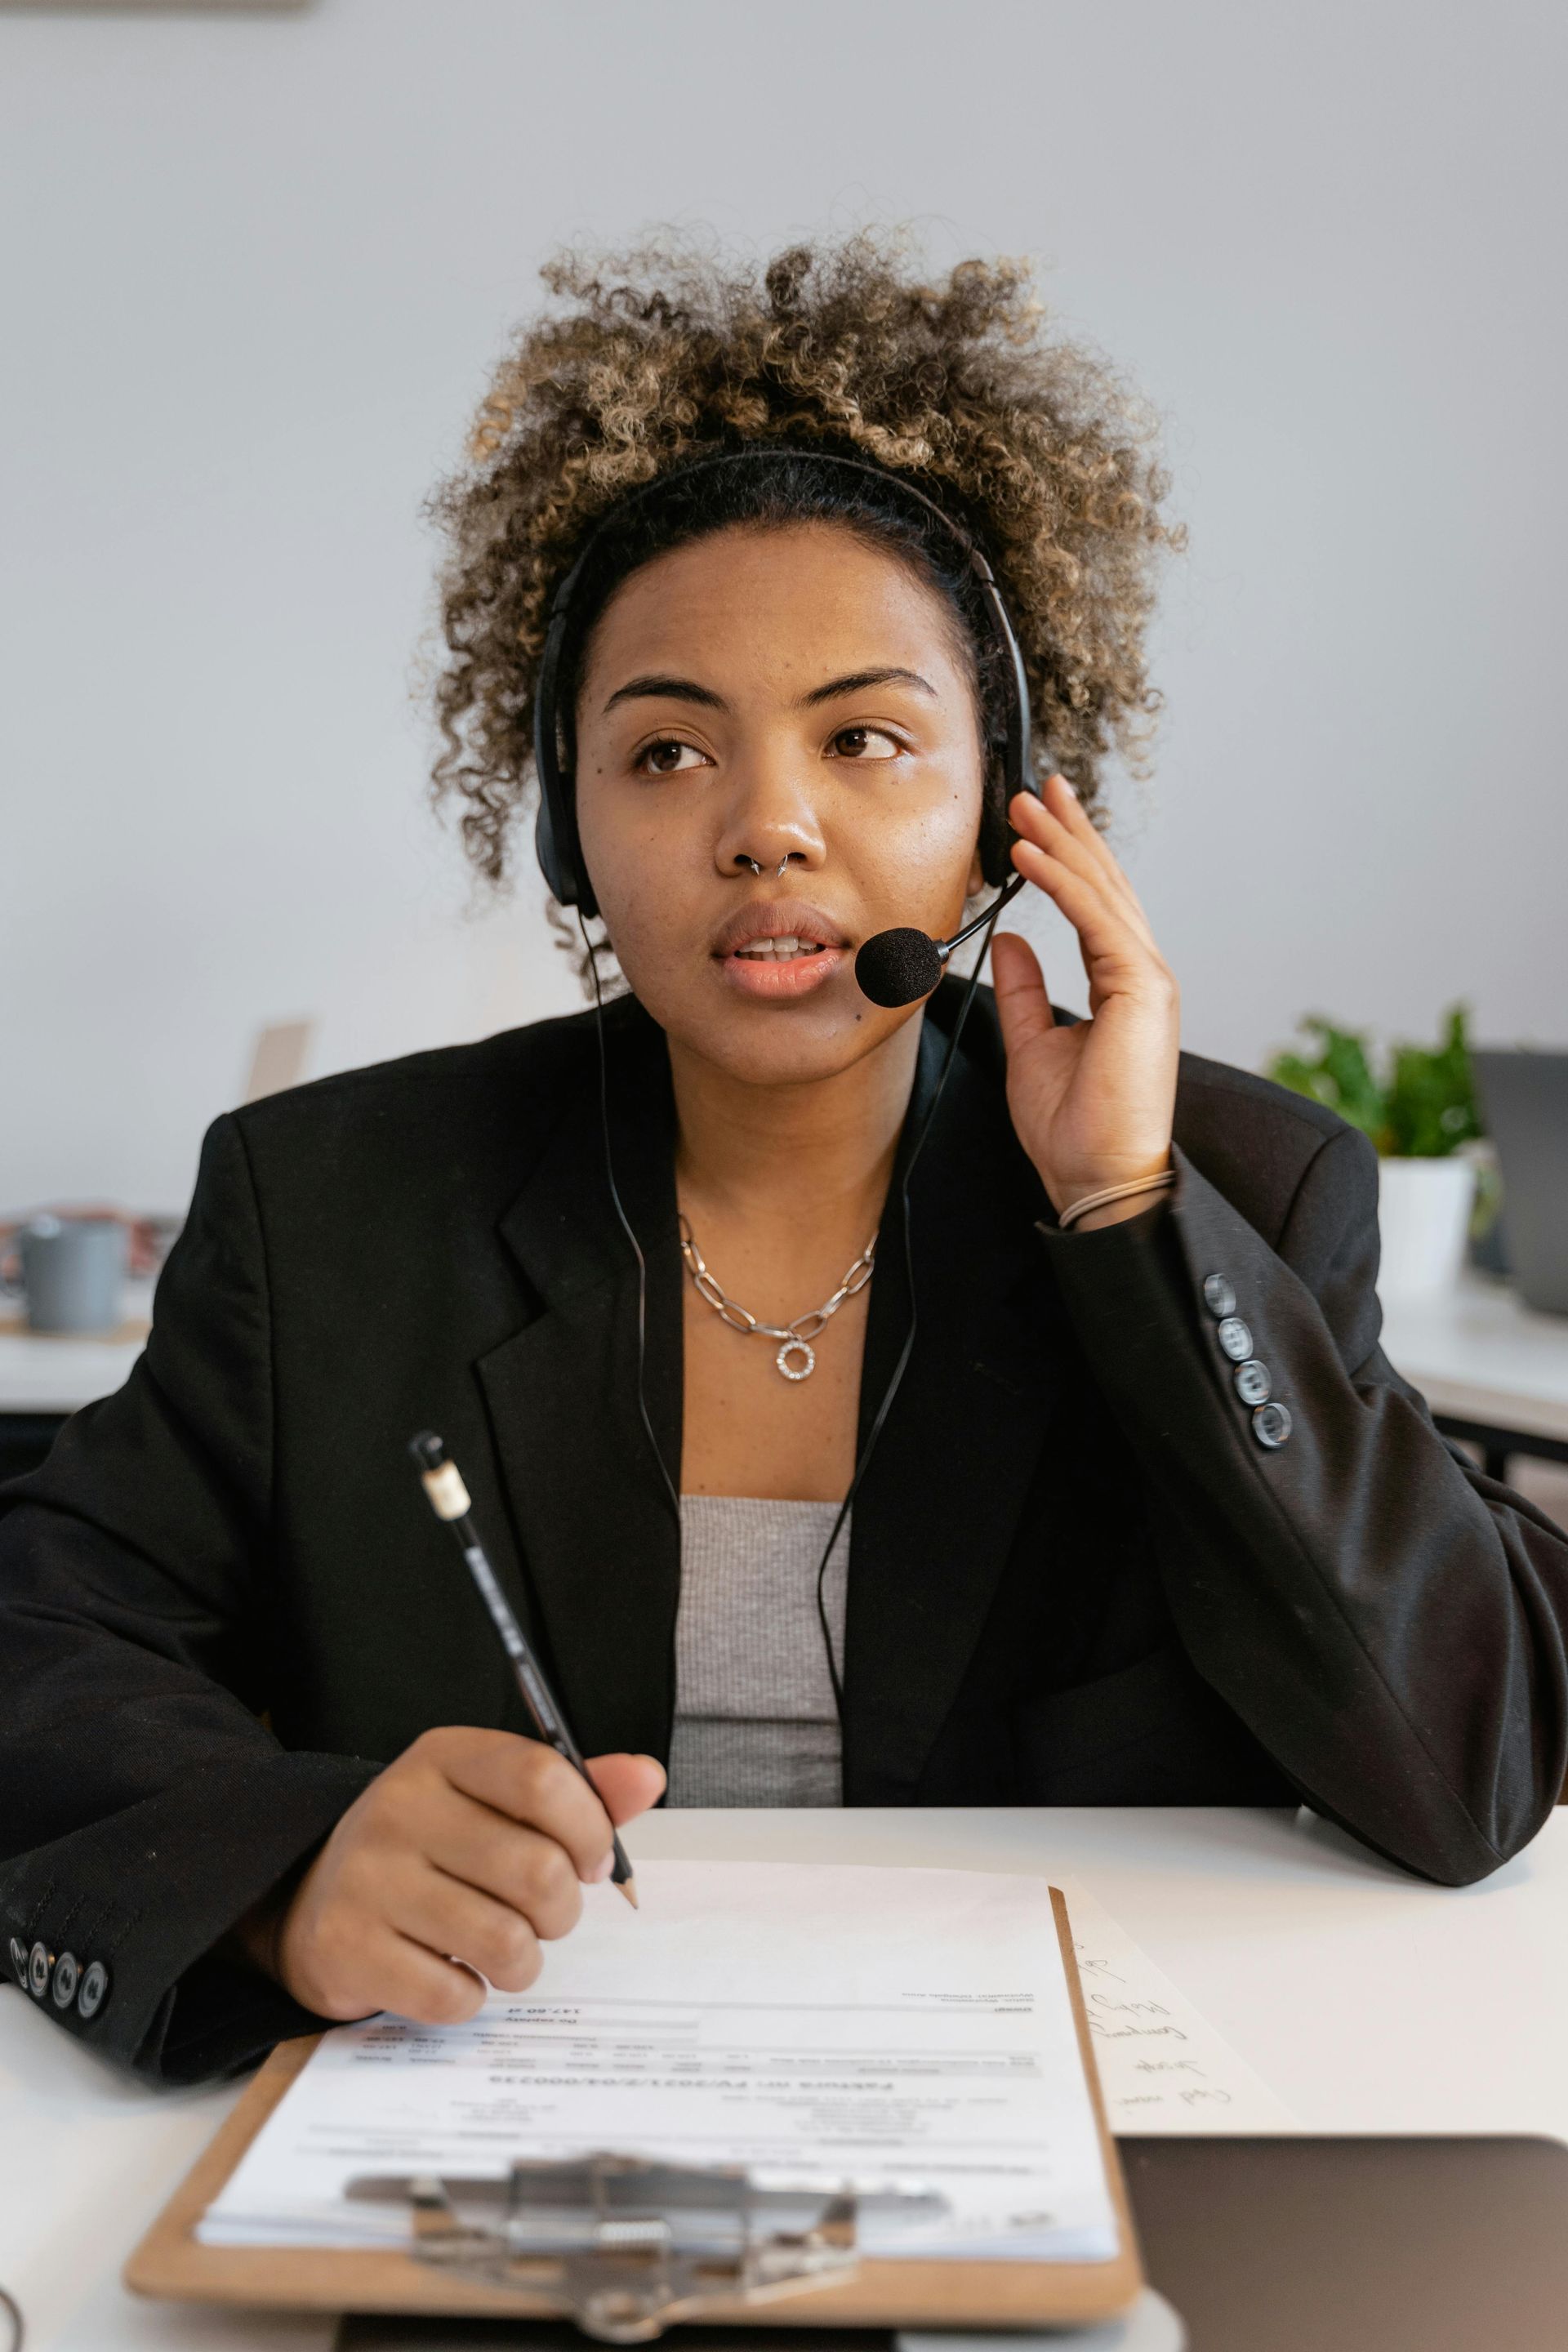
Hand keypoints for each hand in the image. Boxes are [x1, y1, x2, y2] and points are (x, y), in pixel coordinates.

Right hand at [247, 1729, 663, 2023]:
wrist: (313, 1898)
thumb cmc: (430, 1849)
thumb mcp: (493, 1801)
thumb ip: (575, 1792)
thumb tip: (648, 1778)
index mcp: (443, 1756)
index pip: (542, 1778)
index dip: (589, 1829)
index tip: (593, 1861)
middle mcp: (399, 1807)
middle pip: (536, 1869)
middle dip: (562, 1911)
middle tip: (548, 1918)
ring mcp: (366, 1877)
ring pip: (504, 1941)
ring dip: (524, 1961)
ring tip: (505, 1948)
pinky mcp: (346, 1947)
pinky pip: (452, 1995)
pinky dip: (470, 1998)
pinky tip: (452, 1973)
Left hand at [990, 777, 1178, 1227]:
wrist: (1096, 1180)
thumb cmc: (1073, 1130)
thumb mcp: (1031, 1044)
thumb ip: (1025, 989)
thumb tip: (1009, 941)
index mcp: (1122, 987)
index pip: (1094, 907)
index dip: (1065, 859)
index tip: (1035, 821)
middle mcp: (1142, 975)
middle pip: (1104, 886)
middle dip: (1068, 832)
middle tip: (1034, 786)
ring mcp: (1148, 980)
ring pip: (1102, 893)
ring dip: (1061, 844)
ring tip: (1024, 805)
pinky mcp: (1142, 990)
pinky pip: (1096, 921)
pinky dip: (1061, 883)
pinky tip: (1030, 854)